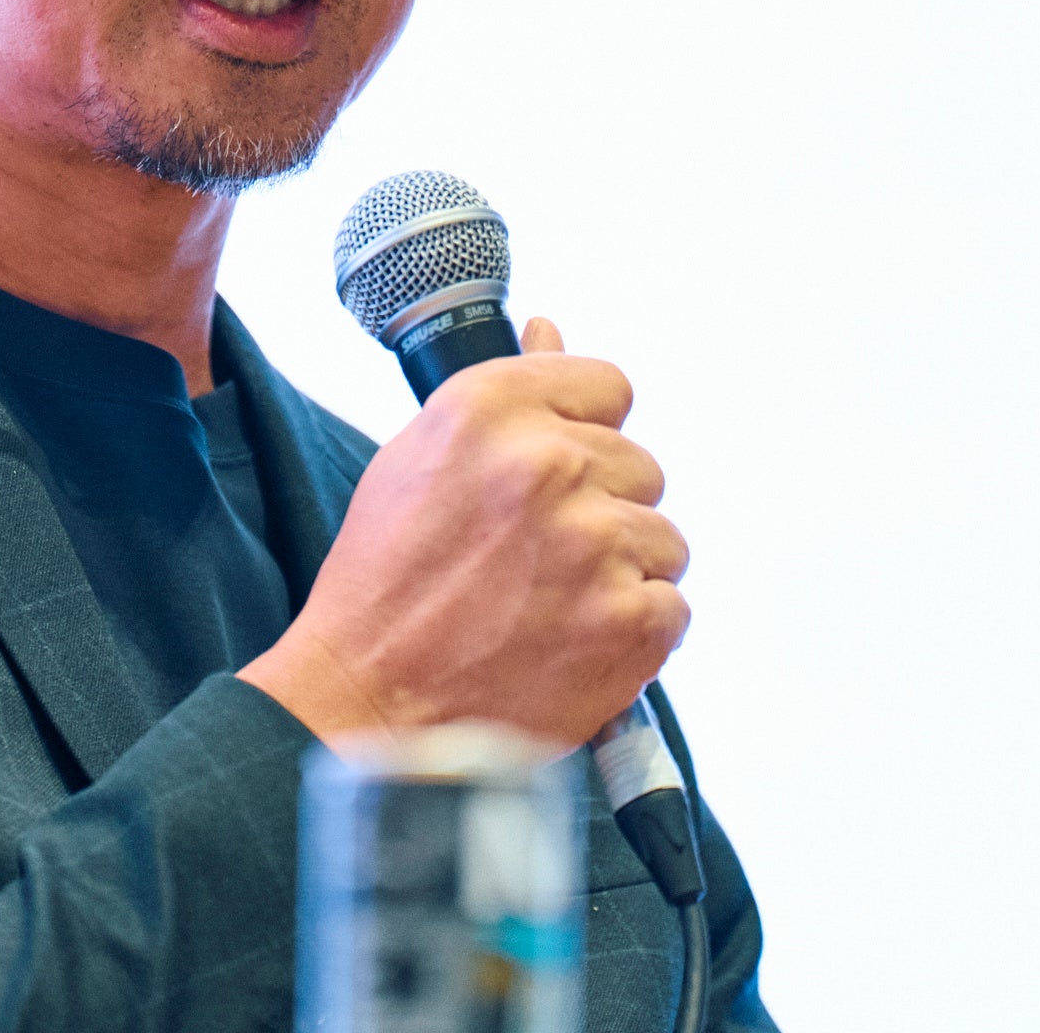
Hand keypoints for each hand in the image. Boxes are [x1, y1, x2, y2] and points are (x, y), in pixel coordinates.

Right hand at [238, 317, 688, 748]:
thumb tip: (553, 332)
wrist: (368, 706)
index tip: (559, 476)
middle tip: (535, 560)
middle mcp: (548, 462)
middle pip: (640, 465)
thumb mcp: (420, 460)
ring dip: (621, 575)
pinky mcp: (629, 619)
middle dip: (601, 511)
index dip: (585, 434)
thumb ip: (502, 402)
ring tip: (549, 608)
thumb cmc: (386, 586)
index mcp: (489, 408)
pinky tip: (571, 645)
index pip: (607, 386)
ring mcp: (595, 542)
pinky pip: (671, 608)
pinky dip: (633, 634)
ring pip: (662, 539)